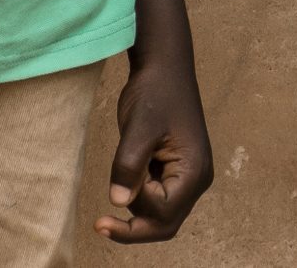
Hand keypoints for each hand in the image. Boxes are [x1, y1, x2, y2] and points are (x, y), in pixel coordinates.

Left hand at [97, 42, 212, 243]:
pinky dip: (139, 203)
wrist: (164, 68)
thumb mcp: (138, 127)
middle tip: (100, 224)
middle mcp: (197, 180)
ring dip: (136, 217)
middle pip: (166, 224)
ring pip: (162, 216)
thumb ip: (129, 166)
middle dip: (134, 229)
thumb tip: (118, 202)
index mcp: (194, 171)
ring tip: (107, 211)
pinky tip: (122, 191)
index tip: (121, 179)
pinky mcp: (177, 171)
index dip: (137, 203)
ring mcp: (188, 177)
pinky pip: (159, 200)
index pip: (163, 211)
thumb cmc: (155, 93)